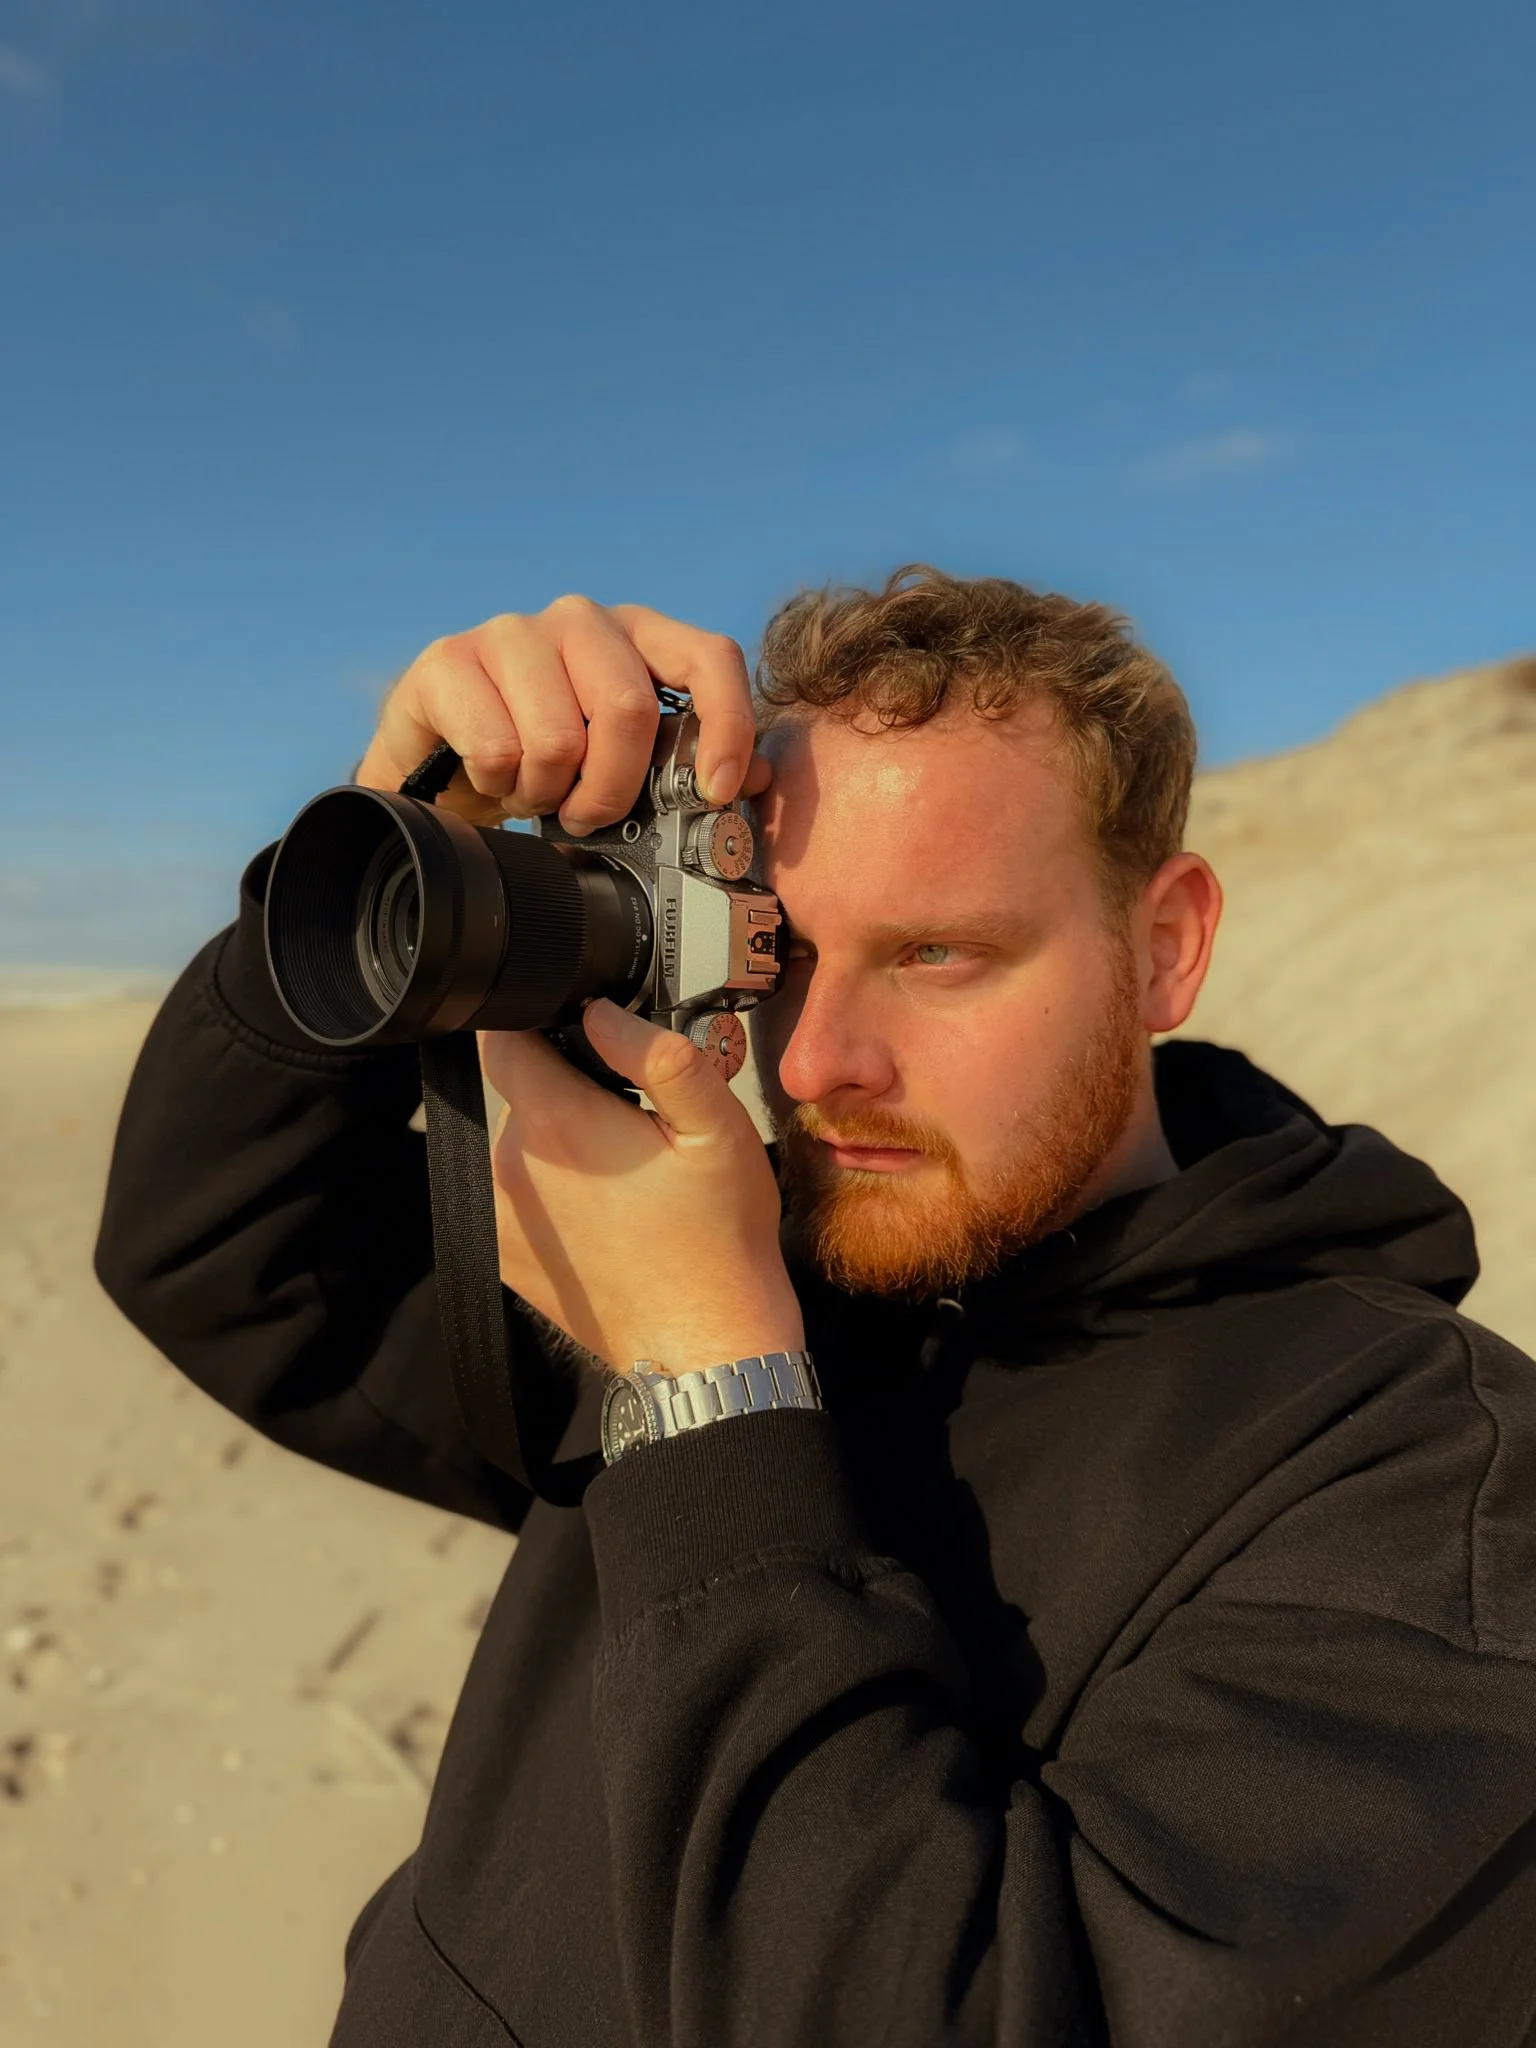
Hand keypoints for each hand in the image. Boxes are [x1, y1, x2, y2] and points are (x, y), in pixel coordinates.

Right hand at [355, 597, 772, 832]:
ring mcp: (512, 631)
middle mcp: (580, 619)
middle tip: (589, 817)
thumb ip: (688, 766)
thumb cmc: (546, 764)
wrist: (441, 767)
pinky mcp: (448, 658)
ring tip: (534, 792)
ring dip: (547, 792)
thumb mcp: (624, 767)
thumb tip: (756, 778)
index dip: (726, 724)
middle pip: (628, 708)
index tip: (718, 791)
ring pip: (558, 738)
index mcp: (638, 637)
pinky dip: (499, 785)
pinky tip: (492, 777)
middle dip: (613, 789)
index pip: (708, 657)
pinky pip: (497, 748)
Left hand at [482, 1002, 803, 1375]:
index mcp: (557, 1124)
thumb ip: (660, 1057)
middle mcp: (511, 1167)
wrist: (708, 1344)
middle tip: (633, 1123)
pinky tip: (603, 1215)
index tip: (586, 1036)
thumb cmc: (720, 1241)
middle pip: (520, 1092)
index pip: (503, 1039)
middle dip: (568, 1091)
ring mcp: (501, 1216)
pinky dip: (551, 1192)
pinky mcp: (503, 1254)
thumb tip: (601, 1011)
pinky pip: (517, 1194)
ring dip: (559, 1144)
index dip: (540, 1023)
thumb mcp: (718, 1129)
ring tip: (623, 1175)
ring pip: (519, 1144)